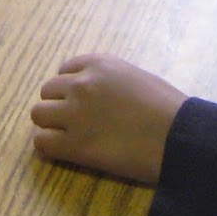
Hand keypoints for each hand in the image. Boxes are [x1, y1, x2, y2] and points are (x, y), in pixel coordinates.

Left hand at [31, 53, 187, 183]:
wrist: (177, 137)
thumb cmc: (168, 108)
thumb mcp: (137, 77)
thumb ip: (110, 80)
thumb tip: (98, 94)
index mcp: (99, 64)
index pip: (65, 70)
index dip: (71, 88)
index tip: (81, 101)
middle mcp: (81, 84)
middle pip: (48, 91)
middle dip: (59, 105)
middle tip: (75, 121)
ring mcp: (74, 114)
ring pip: (39, 114)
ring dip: (51, 124)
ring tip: (68, 137)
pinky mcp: (73, 145)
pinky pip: (41, 142)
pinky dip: (49, 146)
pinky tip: (66, 151)